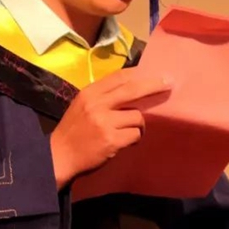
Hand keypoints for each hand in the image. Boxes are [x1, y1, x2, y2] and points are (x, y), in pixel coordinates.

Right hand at [50, 71, 171, 189]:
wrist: (59, 156)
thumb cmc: (73, 130)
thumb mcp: (82, 105)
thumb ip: (103, 96)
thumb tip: (131, 88)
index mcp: (90, 93)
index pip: (118, 76)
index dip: (138, 73)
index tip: (153, 71)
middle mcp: (97, 104)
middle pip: (132, 90)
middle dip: (153, 85)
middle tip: (169, 83)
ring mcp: (105, 122)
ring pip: (137, 116)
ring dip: (139, 125)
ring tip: (130, 131)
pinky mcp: (111, 140)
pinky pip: (135, 134)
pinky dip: (134, 138)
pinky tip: (125, 142)